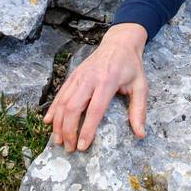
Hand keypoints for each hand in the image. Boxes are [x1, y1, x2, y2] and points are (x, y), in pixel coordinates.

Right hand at [43, 23, 148, 152]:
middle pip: (73, 107)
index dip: (87, 129)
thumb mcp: (141, 86)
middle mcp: (90, 79)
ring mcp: (79, 76)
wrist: (119, 42)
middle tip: (70, 148)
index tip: (83, 146)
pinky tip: (48, 122)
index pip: (94, 110)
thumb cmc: (131, 66)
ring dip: (58, 123)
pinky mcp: (73, 75)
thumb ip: (139, 110)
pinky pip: (60, 93)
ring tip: (58, 141)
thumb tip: (140, 134)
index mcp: (107, 81)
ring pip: (63, 101)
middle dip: (68, 130)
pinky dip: (53, 109)